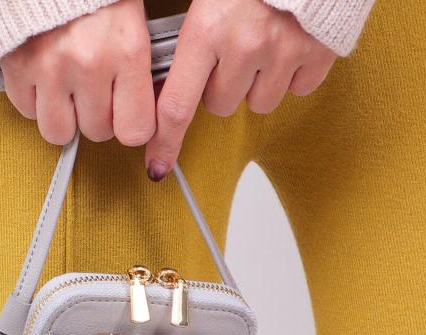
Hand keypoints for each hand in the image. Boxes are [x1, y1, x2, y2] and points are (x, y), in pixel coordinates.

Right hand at [0, 0, 154, 146]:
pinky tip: (43, 77)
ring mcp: (49, 68)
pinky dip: (34, 100)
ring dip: (65, 117)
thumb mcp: (133, 15)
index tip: (128, 116)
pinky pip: (27, 112)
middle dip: (98, 116)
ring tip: (68, 90)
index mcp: (127, 49)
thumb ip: (142, 65)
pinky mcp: (16, 67)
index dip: (131, 126)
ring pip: (60, 132)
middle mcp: (89, 63)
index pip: (136, 130)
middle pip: (98, 132)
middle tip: (96, 90)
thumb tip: (147, 107)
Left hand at [145, 0, 337, 179]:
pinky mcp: (317, 54)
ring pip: (259, 102)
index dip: (165, 141)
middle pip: (220, 105)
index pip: (177, 106)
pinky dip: (291, 74)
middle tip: (231, 51)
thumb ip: (186, 39)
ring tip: (262, 43)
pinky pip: (296, 89)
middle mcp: (245, 45)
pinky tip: (288, 45)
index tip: (157, 165)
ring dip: (257, 82)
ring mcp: (284, 52)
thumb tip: (162, 82)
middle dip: (222, 86)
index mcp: (207, 29)